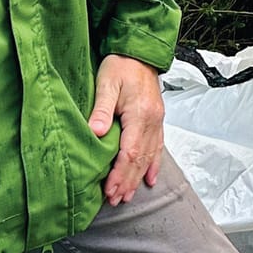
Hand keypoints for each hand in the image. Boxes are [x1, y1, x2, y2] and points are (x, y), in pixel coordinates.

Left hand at [90, 54, 164, 204]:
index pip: (129, 152)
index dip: (119, 174)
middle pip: (140, 159)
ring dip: (137, 178)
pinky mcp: (157, 120)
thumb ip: (101, 108)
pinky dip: (153, 165)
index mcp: (140, 114)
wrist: (139, 52)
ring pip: (149, 156)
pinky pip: (157, 147)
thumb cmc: (121, 64)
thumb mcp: (106, 82)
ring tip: (127, 195)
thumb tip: (95, 131)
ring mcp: (157, 122)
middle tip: (115, 200)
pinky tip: (150, 179)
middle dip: (127, 182)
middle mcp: (152, 121)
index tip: (109, 190)